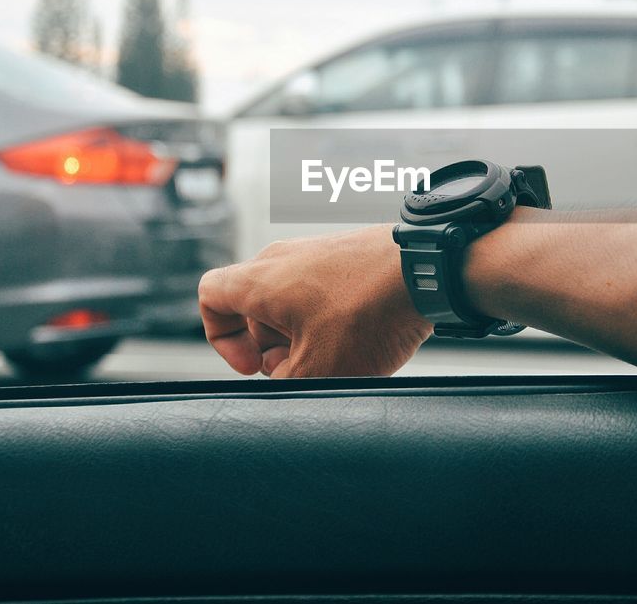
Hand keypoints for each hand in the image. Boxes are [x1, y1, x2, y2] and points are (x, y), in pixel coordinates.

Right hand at [198, 225, 432, 377]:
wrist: (427, 269)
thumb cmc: (369, 311)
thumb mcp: (320, 368)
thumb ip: (286, 382)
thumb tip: (283, 380)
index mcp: (261, 280)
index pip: (210, 296)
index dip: (221, 338)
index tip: (254, 363)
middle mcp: (283, 259)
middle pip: (255, 308)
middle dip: (274, 347)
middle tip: (305, 366)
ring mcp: (317, 254)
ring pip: (292, 303)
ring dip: (305, 336)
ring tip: (341, 356)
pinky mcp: (347, 258)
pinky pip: (323, 294)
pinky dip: (332, 320)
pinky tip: (364, 339)